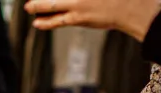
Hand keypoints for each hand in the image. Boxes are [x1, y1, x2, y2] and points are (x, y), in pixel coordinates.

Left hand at [24, 0, 160, 40]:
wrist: (131, 7)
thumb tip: (74, 4)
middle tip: (31, 1)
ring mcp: (78, 2)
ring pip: (52, 3)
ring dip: (38, 5)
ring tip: (29, 7)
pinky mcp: (79, 17)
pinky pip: (58, 20)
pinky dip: (46, 22)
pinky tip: (37, 22)